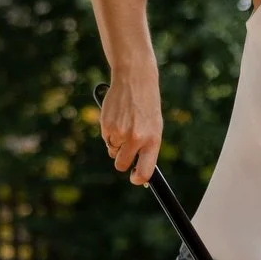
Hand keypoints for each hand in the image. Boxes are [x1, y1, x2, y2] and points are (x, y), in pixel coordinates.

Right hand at [100, 71, 162, 185]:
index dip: (138, 179)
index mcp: (152, 140)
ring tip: (125, 125)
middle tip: (126, 151)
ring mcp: (120, 133)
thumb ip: (147, 147)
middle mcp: (136, 139)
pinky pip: (106, 139)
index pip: (144, 171)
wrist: (135, 80)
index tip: (135, 178)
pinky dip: (110, 133)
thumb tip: (139, 170)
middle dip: (122, 162)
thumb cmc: (147, 106)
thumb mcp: (154, 127)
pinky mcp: (106, 125)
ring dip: (116, 144)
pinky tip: (117, 118)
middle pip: (121, 165)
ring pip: (112, 151)